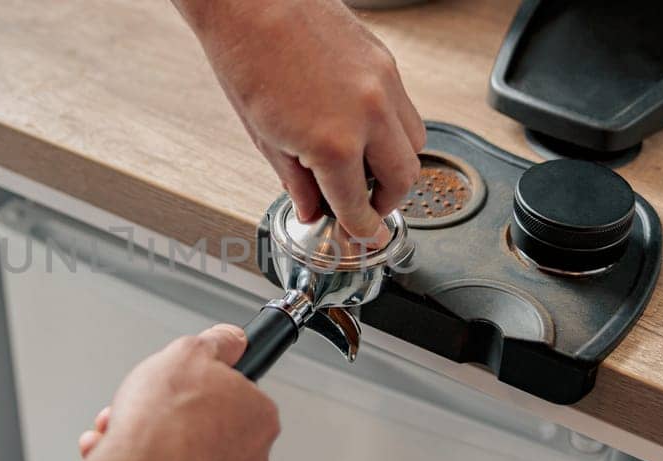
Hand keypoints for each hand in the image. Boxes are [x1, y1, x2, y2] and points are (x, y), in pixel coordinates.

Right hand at [54, 325, 278, 460]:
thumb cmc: (164, 424)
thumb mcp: (189, 351)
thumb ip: (217, 341)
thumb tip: (232, 339)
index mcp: (260, 415)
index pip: (235, 389)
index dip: (199, 380)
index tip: (183, 380)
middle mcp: (251, 455)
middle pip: (204, 420)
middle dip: (167, 410)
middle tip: (147, 403)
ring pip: (182, 449)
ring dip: (150, 434)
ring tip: (125, 428)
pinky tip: (122, 451)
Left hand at [175, 0, 426, 244]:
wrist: (251, 1)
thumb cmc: (246, 56)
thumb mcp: (263, 136)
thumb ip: (296, 180)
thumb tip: (313, 207)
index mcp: (333, 143)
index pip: (359, 206)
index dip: (360, 230)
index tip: (360, 235)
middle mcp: (369, 114)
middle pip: (404, 178)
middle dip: (386, 201)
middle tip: (363, 205)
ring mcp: (384, 84)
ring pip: (416, 142)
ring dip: (396, 164)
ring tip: (364, 167)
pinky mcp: (386, 61)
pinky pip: (405, 107)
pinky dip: (391, 128)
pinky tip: (360, 128)